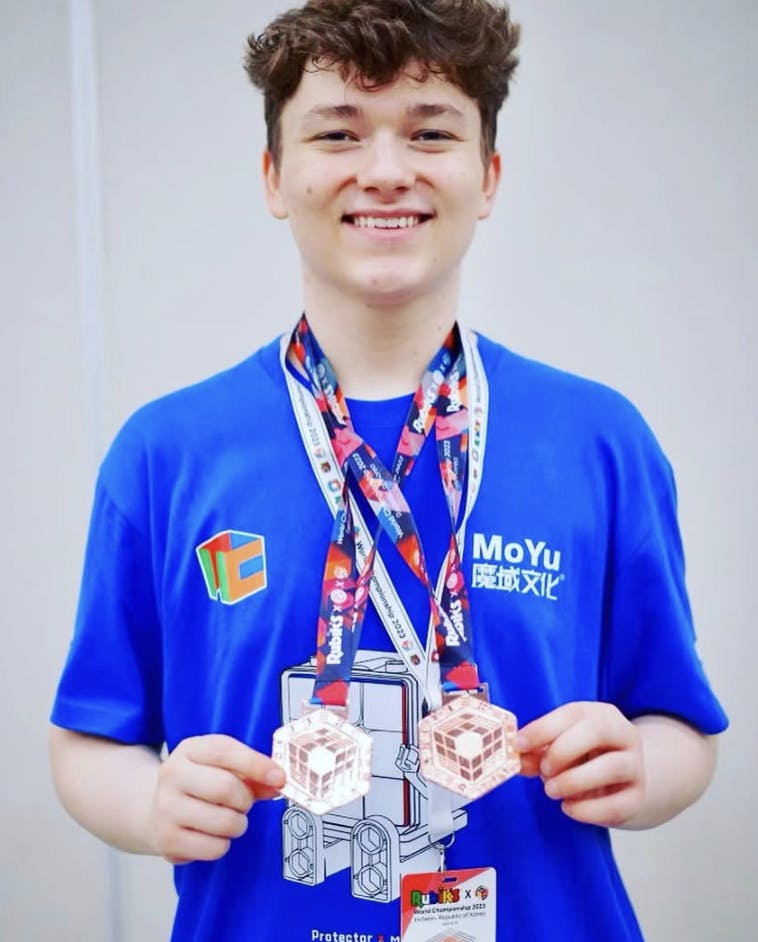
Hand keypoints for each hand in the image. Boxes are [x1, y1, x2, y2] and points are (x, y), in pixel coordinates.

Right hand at [149, 734, 285, 863]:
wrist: (158, 809)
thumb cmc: (201, 784)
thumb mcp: (224, 767)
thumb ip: (253, 773)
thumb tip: (278, 782)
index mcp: (189, 749)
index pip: (225, 751)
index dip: (257, 764)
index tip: (280, 778)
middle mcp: (172, 774)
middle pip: (226, 788)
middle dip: (246, 799)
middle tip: (244, 803)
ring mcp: (165, 808)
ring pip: (224, 821)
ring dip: (238, 824)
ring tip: (228, 818)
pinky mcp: (167, 840)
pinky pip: (215, 848)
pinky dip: (223, 844)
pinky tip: (212, 834)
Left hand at [516, 702, 644, 826]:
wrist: (619, 781)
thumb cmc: (582, 757)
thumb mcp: (558, 747)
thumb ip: (536, 752)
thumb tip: (518, 759)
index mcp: (601, 714)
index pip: (573, 713)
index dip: (543, 728)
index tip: (519, 744)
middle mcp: (624, 735)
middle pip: (597, 731)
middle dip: (563, 750)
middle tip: (543, 769)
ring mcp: (635, 766)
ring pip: (612, 767)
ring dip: (574, 780)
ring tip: (552, 790)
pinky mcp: (637, 797)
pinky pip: (616, 805)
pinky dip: (586, 810)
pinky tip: (568, 808)